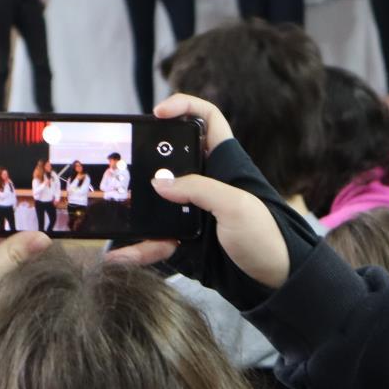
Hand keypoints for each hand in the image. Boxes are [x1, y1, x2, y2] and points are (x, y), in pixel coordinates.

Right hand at [105, 94, 289, 288]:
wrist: (273, 281)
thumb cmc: (266, 237)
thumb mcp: (236, 206)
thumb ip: (199, 188)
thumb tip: (160, 183)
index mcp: (226, 164)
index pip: (208, 120)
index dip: (185, 107)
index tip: (159, 113)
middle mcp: (207, 183)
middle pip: (170, 161)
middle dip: (146, 163)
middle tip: (126, 167)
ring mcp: (194, 212)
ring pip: (156, 204)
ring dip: (135, 211)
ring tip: (114, 214)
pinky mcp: (186, 240)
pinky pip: (156, 240)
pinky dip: (138, 248)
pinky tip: (120, 256)